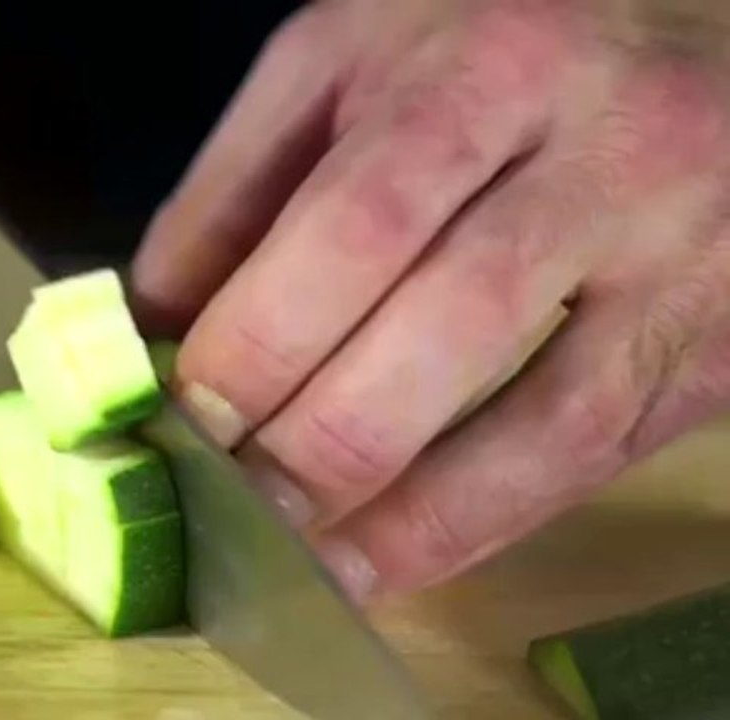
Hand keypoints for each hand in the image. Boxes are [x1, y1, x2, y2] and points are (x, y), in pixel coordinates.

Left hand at [132, 0, 729, 603]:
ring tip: (306, 566)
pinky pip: (594, 456)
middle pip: (456, 320)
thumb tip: (156, 323)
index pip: (360, 220)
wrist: (708, 43)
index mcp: (486, 67)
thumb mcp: (349, 58)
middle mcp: (605, 151)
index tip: (188, 413)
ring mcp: (681, 251)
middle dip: (323, 435)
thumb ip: (241, 182)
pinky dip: (482, 523)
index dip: (264, 337)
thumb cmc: (495, 50)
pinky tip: (396, 556)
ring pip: (549, 418)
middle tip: (233, 500)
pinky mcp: (717, 338)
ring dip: (406, 513)